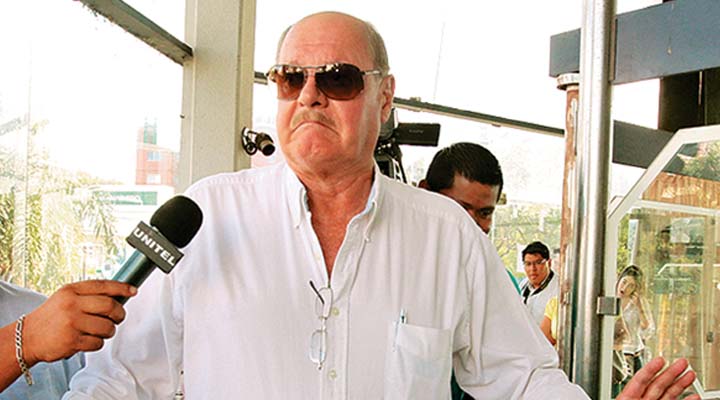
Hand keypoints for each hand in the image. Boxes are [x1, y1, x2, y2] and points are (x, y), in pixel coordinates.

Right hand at [21, 280, 136, 365]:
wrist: (27, 337)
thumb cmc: (50, 317)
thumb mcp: (65, 298)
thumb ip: (87, 295)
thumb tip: (117, 296)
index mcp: (71, 290)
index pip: (103, 285)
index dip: (122, 288)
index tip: (133, 290)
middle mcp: (72, 304)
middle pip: (110, 306)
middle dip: (119, 314)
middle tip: (118, 317)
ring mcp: (72, 322)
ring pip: (107, 327)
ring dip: (109, 331)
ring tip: (100, 331)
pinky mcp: (72, 340)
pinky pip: (98, 342)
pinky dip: (97, 343)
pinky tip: (88, 340)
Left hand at [617, 357, 698, 399]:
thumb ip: (627, 394)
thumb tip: (629, 387)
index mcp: (627, 398)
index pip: (640, 379)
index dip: (651, 368)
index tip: (660, 359)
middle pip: (657, 384)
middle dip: (671, 372)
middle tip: (682, 361)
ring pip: (668, 394)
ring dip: (680, 384)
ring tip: (690, 374)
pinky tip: (693, 396)